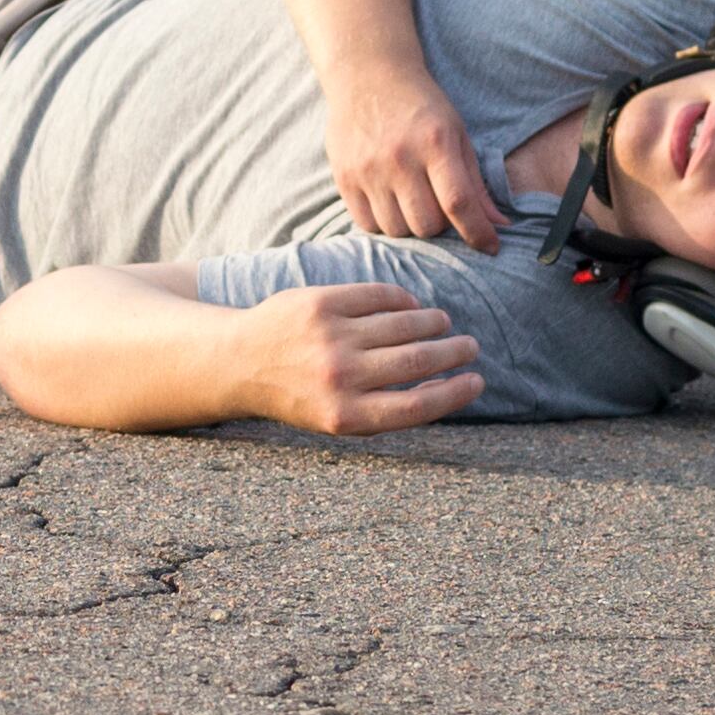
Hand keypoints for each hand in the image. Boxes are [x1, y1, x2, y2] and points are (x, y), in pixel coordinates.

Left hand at [239, 283, 483, 435]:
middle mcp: (340, 377)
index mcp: (346, 415)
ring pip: (402, 325)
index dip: (455, 394)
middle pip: (417, 362)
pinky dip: (401, 301)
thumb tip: (443, 388)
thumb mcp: (336, 418)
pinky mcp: (319, 303)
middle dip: (453, 353)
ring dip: (432, 324)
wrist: (238, 361)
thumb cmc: (297, 394)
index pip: (418, 407)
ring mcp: (330, 337)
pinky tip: (411, 305)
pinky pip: (376, 297)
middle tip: (470, 346)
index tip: (476, 381)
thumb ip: (385, 409)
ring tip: (444, 324)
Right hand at [325, 69, 504, 252]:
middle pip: (426, 224)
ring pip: (396, 230)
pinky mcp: (344, 177)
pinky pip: (366, 224)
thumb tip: (498, 225)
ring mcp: (367, 169)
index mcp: (435, 143)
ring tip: (411, 202)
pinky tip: (389, 202)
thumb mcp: (457, 134)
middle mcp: (399, 158)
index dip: (478, 232)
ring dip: (410, 225)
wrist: (367, 76)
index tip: (489, 247)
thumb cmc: (420, 106)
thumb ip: (475, 182)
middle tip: (438, 206)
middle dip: (440, 226)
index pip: (458, 203)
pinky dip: (383, 222)